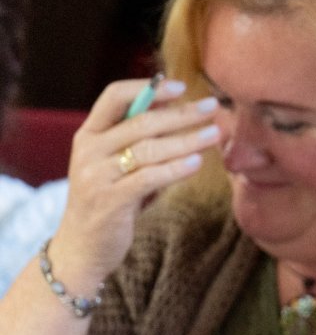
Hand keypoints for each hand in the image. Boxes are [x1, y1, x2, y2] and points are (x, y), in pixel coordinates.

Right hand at [52, 78, 218, 293]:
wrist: (82, 247)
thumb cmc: (110, 202)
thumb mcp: (119, 167)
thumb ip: (140, 143)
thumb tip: (181, 115)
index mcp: (88, 135)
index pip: (114, 97)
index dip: (148, 88)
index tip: (181, 87)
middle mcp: (88, 150)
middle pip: (141, 122)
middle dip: (181, 114)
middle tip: (212, 107)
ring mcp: (96, 175)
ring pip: (149, 149)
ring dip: (187, 140)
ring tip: (215, 134)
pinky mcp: (110, 200)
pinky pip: (150, 178)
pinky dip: (176, 168)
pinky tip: (197, 162)